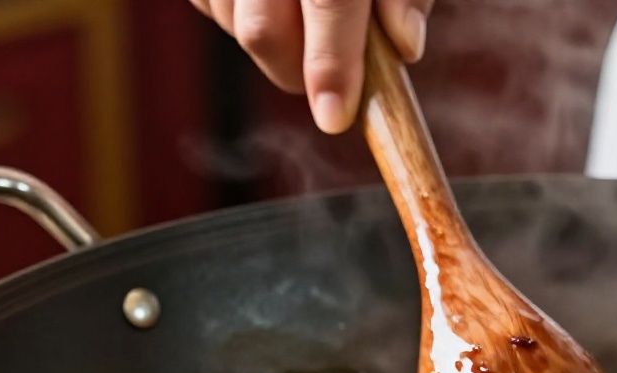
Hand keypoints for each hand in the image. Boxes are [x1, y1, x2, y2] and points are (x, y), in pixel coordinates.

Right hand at [188, 0, 432, 133]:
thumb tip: (405, 45)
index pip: (330, 0)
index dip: (330, 64)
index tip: (334, 117)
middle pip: (263, 28)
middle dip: (297, 72)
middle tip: (329, 84)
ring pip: (233, 24)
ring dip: (272, 44)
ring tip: (302, 16)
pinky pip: (211, 5)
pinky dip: (241, 18)